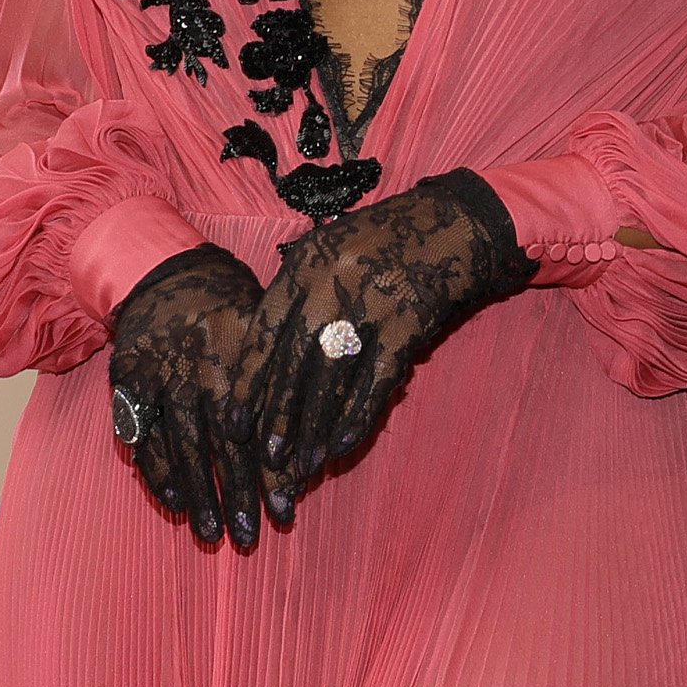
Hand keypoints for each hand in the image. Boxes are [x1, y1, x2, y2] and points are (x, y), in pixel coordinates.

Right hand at [103, 243, 284, 548]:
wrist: (164, 268)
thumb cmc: (229, 303)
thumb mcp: (265, 324)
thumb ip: (282, 377)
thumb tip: (318, 435)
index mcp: (237, 357)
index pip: (256, 428)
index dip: (270, 474)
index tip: (284, 512)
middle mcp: (197, 369)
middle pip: (218, 445)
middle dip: (234, 495)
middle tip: (247, 537)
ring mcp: (159, 376)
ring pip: (179, 445)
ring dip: (196, 492)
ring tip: (210, 531)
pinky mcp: (129, 380)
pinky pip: (140, 433)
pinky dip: (155, 469)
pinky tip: (172, 499)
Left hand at [246, 169, 536, 517]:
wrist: (454, 222)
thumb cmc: (383, 240)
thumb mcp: (328, 250)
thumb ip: (295, 292)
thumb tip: (260, 355)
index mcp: (305, 265)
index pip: (265, 332)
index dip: (248, 381)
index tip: (232, 422)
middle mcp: (332, 284)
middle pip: (296, 362)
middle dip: (279, 415)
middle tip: (266, 458)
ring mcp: (372, 303)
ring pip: (334, 377)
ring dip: (317, 426)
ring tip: (304, 463)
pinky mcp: (408, 323)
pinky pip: (378, 380)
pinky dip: (360, 416)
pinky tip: (344, 445)